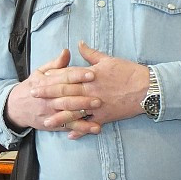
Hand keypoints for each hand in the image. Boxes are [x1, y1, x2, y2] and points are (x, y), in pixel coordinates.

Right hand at [4, 48, 101, 138]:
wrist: (16, 107)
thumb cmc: (32, 87)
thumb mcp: (39, 72)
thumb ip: (55, 64)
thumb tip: (67, 51)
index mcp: (45, 82)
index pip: (63, 78)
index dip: (77, 75)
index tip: (92, 73)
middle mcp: (47, 98)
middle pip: (66, 96)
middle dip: (83, 96)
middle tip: (99, 95)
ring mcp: (50, 112)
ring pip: (68, 112)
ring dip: (84, 112)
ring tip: (98, 110)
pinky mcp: (53, 124)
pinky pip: (69, 126)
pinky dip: (82, 128)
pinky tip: (95, 127)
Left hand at [25, 43, 153, 136]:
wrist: (147, 88)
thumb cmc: (128, 72)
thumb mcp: (108, 60)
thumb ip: (91, 54)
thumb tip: (79, 44)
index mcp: (90, 75)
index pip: (67, 76)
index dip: (51, 78)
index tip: (39, 79)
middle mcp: (91, 90)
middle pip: (66, 92)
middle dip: (48, 95)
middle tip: (33, 96)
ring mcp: (97, 105)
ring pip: (75, 112)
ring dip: (60, 117)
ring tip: (46, 121)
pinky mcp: (105, 117)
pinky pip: (90, 125)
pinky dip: (80, 130)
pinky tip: (69, 135)